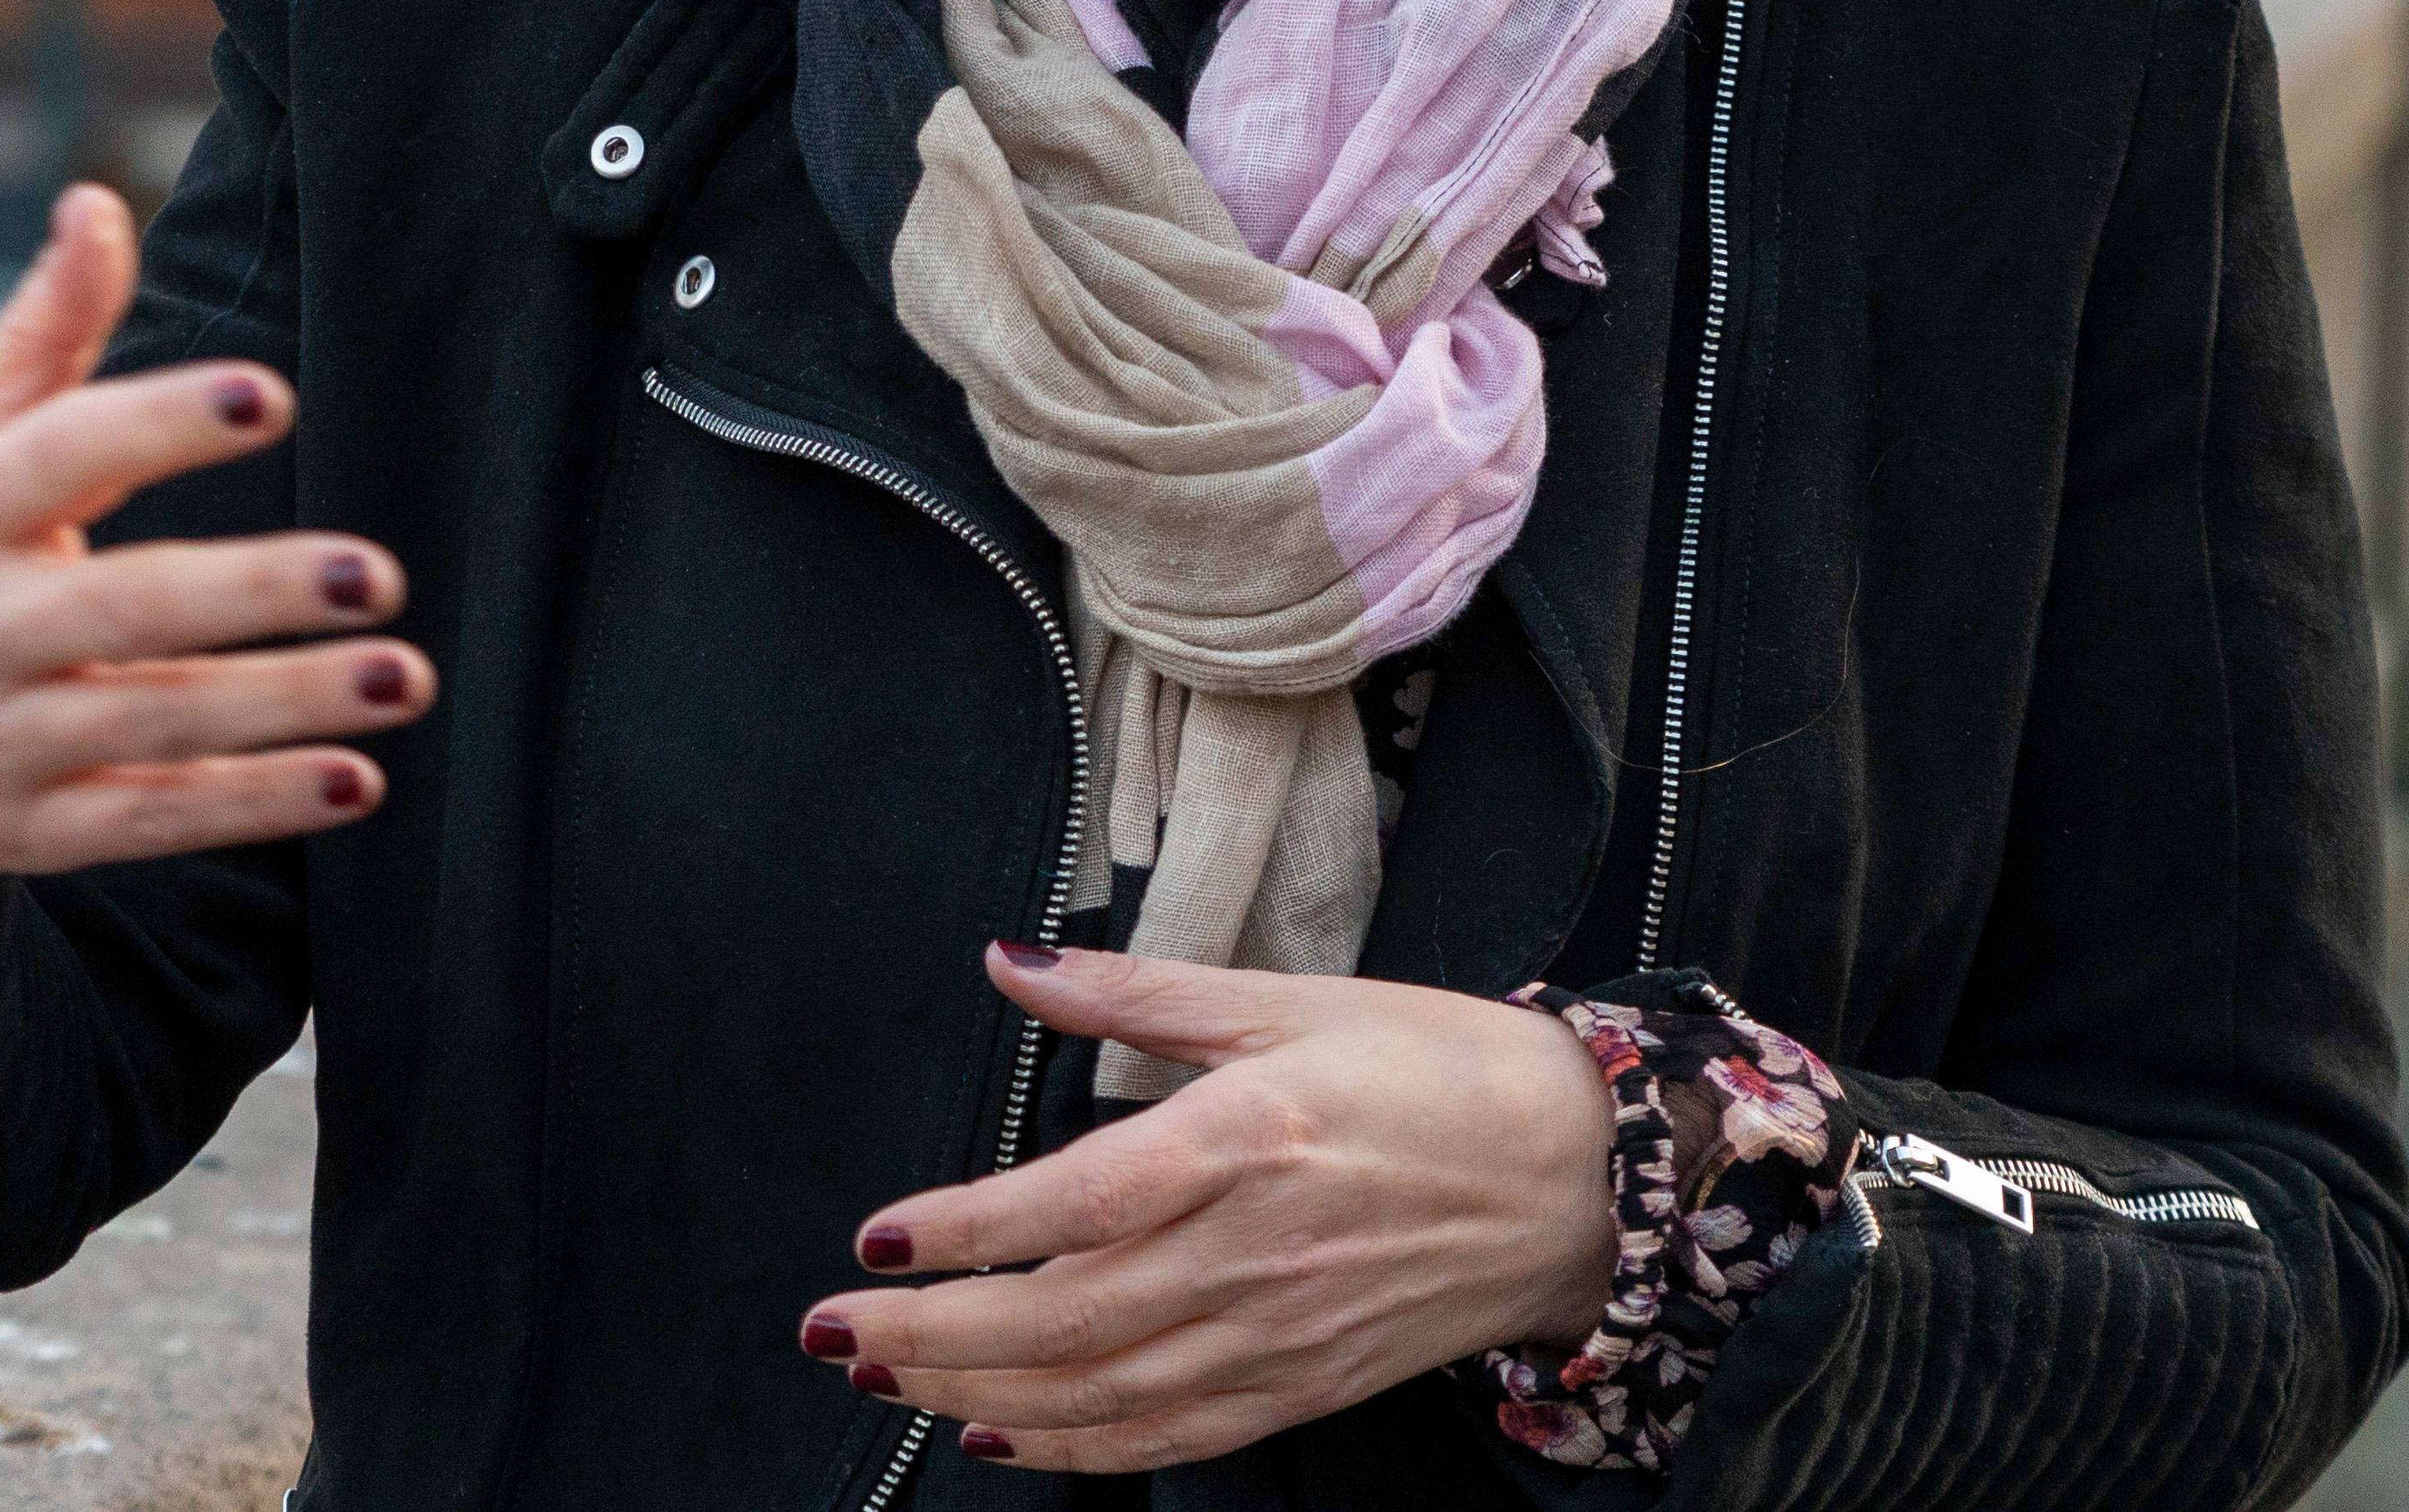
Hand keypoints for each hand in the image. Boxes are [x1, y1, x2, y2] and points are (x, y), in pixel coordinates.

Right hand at [0, 184, 433, 987]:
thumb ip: (38, 334)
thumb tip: (100, 204)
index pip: (62, 453)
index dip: (165, 423)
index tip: (273, 397)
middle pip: (129, 604)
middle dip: (260, 590)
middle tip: (380, 573)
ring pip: (157, 719)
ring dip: (289, 703)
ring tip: (403, 676)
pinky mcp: (15, 832)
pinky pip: (149, 817)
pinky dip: (252, 803)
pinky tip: (352, 780)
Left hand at [799, 944, 1618, 1473]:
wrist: (1578, 1177)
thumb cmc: (1436, 1067)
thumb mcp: (1286, 1001)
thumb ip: (1134, 990)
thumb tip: (1006, 960)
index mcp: (1252, 1136)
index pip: (1076, 1202)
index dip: (966, 1229)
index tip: (877, 1233)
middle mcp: (1258, 1249)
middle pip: (1065, 1314)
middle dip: (931, 1333)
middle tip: (831, 1327)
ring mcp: (1280, 1332)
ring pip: (1100, 1388)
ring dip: (976, 1393)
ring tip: (884, 1376)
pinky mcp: (1302, 1383)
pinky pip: (1168, 1436)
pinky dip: (1075, 1447)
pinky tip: (1000, 1434)